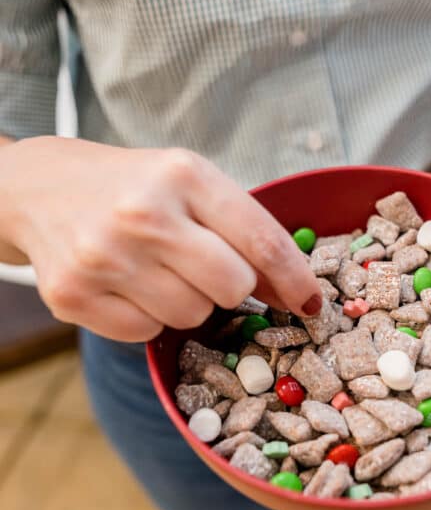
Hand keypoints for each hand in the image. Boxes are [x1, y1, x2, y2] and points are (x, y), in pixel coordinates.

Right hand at [1, 137, 321, 341]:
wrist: (39, 188)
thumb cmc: (133, 187)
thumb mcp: (191, 185)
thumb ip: (243, 230)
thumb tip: (296, 294)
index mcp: (184, 175)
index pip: (262, 241)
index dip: (297, 281)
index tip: (312, 304)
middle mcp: (143, 214)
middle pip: (233, 287)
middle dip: (232, 288)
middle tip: (206, 269)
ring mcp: (104, 257)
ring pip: (192, 315)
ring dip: (189, 303)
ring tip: (158, 270)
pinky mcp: (73, 295)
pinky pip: (147, 334)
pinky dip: (148, 318)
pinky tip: (129, 285)